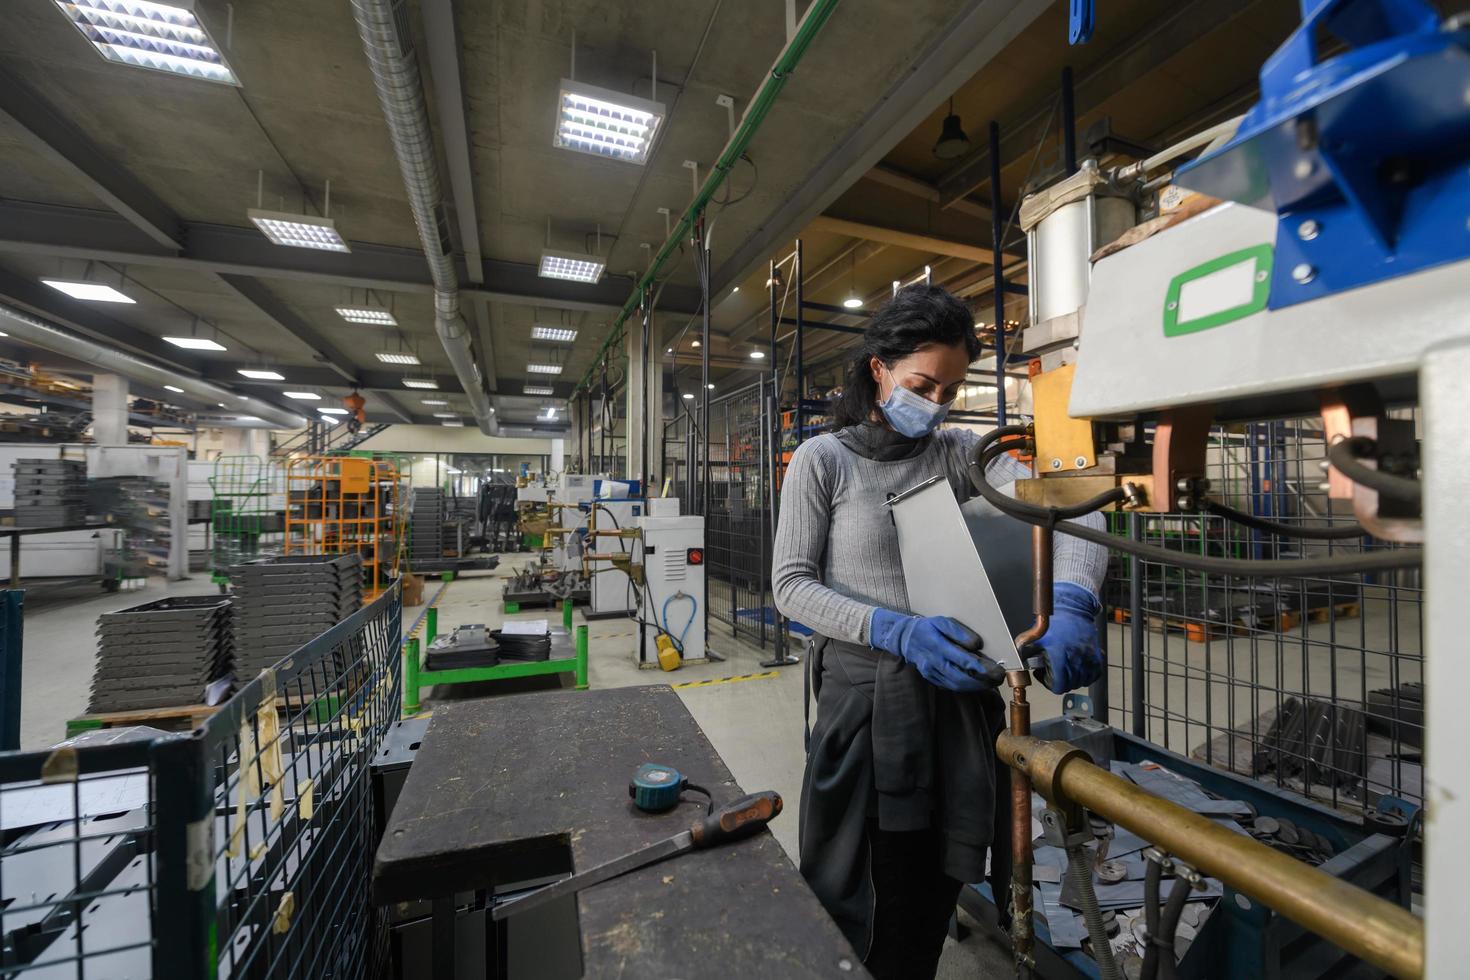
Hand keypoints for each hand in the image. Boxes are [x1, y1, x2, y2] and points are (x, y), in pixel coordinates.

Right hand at [869, 610, 1004, 691]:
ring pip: (956, 685)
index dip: (983, 668)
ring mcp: (931, 673)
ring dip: (976, 686)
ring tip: (991, 682)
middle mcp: (934, 662)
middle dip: (983, 681)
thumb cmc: (927, 628)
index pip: (964, 660)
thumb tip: (976, 644)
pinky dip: (965, 687)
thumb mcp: (942, 622)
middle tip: (999, 679)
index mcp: (938, 645)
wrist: (905, 638)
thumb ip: (960, 632)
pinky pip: (950, 686)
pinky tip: (976, 683)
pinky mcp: (931, 678)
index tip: (998, 670)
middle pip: (962, 678)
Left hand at [1028, 582, 1103, 694]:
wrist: (1072, 609)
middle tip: (1052, 671)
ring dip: (1072, 679)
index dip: (1048, 683)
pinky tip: (1078, 669)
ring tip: (1064, 669)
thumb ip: (1025, 652)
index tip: (1044, 674)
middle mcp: (1076, 661)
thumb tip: (1017, 663)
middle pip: (1069, 685)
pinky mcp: (1097, 656)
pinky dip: (1087, 676)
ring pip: (1081, 681)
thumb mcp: (1034, 637)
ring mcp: (1088, 659)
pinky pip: (1094, 675)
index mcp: (1060, 658)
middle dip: (1059, 681)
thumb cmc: (1054, 622)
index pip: (1058, 685)